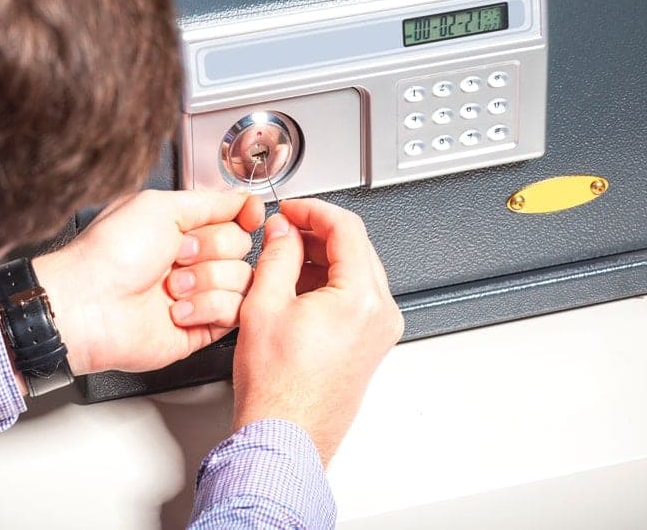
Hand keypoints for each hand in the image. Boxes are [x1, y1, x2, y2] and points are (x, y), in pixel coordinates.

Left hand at [33, 189, 264, 374]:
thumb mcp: (160, 207)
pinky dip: (207, 308)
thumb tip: (242, 196)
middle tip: (177, 255)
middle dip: (211, 249)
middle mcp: (192, 261)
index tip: (248, 216)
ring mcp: (199, 295)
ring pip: (242, 280)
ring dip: (206, 281)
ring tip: (171, 287)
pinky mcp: (202, 328)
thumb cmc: (110, 254)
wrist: (88, 306)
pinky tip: (178, 310)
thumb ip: (209, 201)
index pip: (235, 218)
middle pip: (242, 248)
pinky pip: (234, 313)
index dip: (245, 216)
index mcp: (181, 229)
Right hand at [231, 199, 403, 465]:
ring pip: (357, 271)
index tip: (291, 210)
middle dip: (317, 233)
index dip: (313, 210)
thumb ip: (278, 255)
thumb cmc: (277, 389)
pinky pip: (356, 297)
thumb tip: (284, 230)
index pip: (347, 228)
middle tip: (283, 231)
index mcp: (361, 297)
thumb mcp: (265, 305)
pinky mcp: (371, 344)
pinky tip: (297, 288)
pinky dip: (329, 283)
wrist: (285, 436)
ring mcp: (380, 330)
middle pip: (356, 248)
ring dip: (323, 257)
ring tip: (283, 261)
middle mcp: (381, 313)